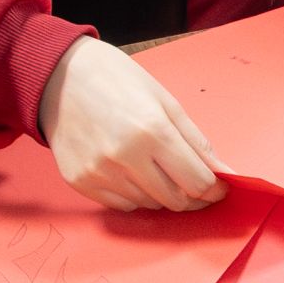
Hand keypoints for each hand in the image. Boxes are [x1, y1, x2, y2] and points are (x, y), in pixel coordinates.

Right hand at [38, 37, 229, 211]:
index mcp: (152, 130)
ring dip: (162, 193)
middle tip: (194, 180)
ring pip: (149, 204)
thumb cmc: (117, 81)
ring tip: (156, 165)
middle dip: (193, 195)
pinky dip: (135, 194)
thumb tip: (224, 172)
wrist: (59, 77)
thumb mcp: (165, 101)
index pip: (197, 182)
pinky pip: (122, 205)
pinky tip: (131, 170)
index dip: (214, 188)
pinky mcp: (80, 182)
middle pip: (175, 200)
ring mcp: (99, 172)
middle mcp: (125, 157)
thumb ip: (197, 142)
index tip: (220, 186)